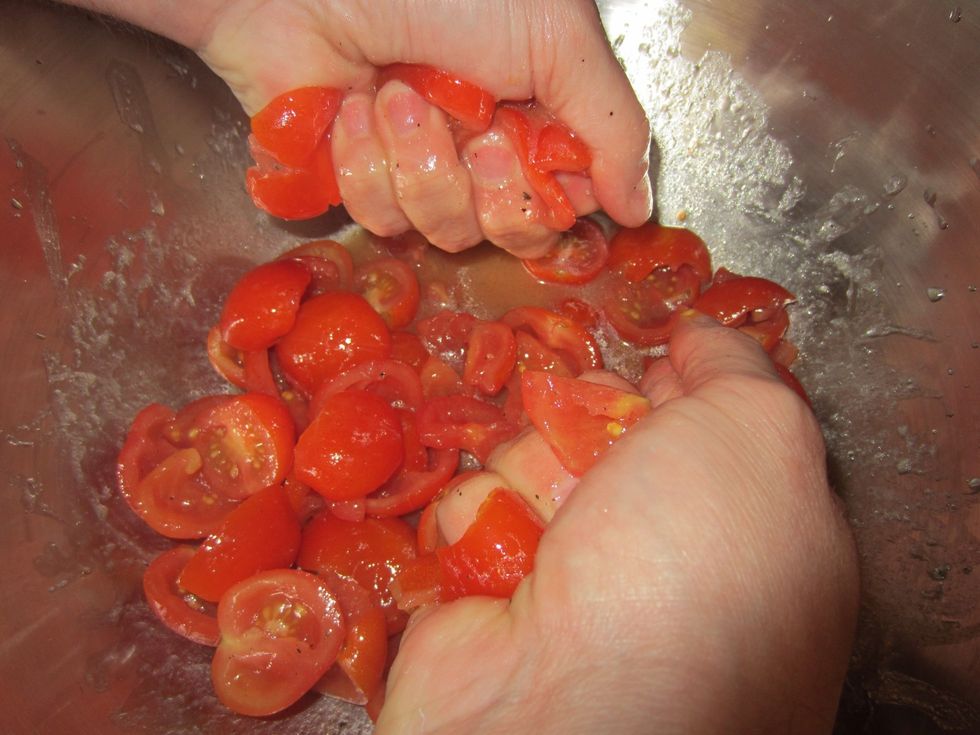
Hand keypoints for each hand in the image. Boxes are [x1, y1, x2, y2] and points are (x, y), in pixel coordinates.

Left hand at [76, 0, 651, 254]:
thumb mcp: (557, 37)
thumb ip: (613, 126)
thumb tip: (639, 210)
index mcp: (534, 120)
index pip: (560, 207)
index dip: (544, 200)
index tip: (527, 151)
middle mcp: (480, 152)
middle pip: (508, 234)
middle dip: (491, 189)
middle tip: (477, 131)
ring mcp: (415, 169)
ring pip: (441, 231)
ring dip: (419, 161)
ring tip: (394, 92)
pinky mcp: (353, 180)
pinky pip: (374, 216)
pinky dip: (363, 160)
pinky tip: (351, 106)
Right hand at [376, 313, 858, 733]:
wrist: (572, 709)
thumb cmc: (689, 566)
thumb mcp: (755, 434)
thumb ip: (736, 368)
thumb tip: (698, 337)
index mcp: (746, 525)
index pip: (702, 422)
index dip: (674, 384)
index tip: (652, 360)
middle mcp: (661, 554)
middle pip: (606, 429)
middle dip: (590, 419)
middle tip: (591, 442)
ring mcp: (571, 578)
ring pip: (532, 457)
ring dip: (533, 470)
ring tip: (550, 516)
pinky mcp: (488, 592)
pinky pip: (472, 508)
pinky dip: (480, 513)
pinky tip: (499, 541)